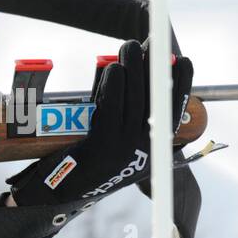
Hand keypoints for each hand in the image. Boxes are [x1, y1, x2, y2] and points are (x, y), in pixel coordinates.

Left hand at [7, 39, 193, 207]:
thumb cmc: (84, 163)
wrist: (56, 196)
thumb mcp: (114, 143)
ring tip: (129, 47)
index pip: (173, 112)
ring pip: (134, 101)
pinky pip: (111, 110)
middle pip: (154, 100)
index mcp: (151, 151)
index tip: (181, 60)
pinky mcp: (102, 149)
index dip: (180, 85)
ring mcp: (124, 152)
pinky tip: (112, 69)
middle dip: (154, 67)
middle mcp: (144, 152)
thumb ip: (127, 115)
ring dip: (132, 69)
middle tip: (150, 41)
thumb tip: (137, 74)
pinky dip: (113, 87)